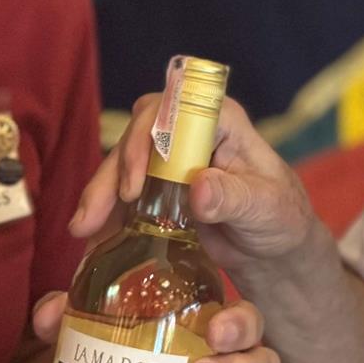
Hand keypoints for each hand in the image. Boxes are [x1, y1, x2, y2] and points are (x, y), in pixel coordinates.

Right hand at [69, 95, 327, 276]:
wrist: (275, 251)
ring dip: (99, 195)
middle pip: (138, 137)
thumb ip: (235, 197)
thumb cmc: (282, 218)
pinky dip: (106, 215)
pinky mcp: (158, 189)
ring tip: (81, 231)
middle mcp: (190, 133)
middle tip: (92, 216)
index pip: (173, 111)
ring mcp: (171, 160)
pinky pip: (124, 195)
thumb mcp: (267, 209)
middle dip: (110, 174)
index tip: (133, 186)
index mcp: (220, 120)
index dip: (145, 140)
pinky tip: (91, 240)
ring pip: (124, 164)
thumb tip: (199, 187)